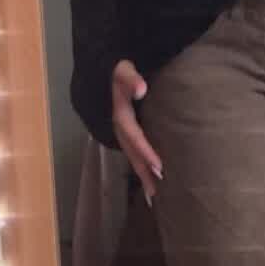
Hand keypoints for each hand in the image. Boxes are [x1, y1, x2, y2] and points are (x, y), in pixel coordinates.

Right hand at [111, 59, 162, 203]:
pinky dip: (142, 167)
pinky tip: (151, 178)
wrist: (104, 72)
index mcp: (120, 116)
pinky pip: (134, 153)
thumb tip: (141, 89)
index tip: (160, 166)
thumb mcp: (123, 70)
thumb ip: (131, 78)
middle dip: (144, 172)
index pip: (135, 137)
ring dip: (143, 174)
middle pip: (132, 154)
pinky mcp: (127, 133)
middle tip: (158, 192)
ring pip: (132, 157)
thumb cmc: (118, 70)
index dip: (146, 151)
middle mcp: (119, 128)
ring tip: (156, 195)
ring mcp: (122, 132)